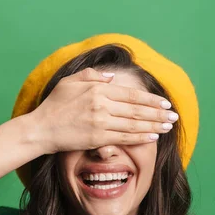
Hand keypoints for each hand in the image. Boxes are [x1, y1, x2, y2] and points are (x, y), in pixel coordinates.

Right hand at [27, 67, 178, 154]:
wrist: (40, 129)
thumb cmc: (53, 105)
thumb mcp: (69, 82)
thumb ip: (92, 76)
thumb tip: (113, 77)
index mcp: (97, 89)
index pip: (131, 94)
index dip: (151, 99)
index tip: (165, 103)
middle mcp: (102, 104)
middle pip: (137, 109)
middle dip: (159, 113)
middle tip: (174, 116)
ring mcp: (100, 122)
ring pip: (134, 124)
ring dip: (154, 125)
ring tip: (167, 127)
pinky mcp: (97, 138)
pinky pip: (124, 137)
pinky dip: (140, 137)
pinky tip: (152, 137)